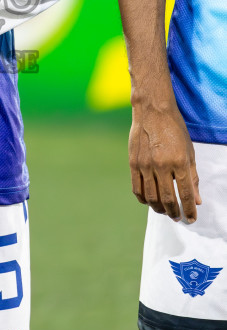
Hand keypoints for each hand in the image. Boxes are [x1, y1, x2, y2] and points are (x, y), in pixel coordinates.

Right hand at [129, 102, 200, 221]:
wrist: (152, 110)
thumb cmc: (174, 129)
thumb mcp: (189, 151)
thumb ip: (193, 177)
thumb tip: (197, 200)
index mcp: (179, 162)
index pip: (185, 194)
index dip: (189, 210)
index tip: (191, 219)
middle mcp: (162, 165)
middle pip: (167, 199)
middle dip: (174, 213)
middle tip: (177, 217)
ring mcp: (145, 164)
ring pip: (151, 197)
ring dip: (159, 209)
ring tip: (165, 211)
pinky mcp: (133, 162)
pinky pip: (137, 188)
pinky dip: (143, 199)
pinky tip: (150, 201)